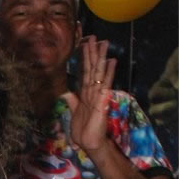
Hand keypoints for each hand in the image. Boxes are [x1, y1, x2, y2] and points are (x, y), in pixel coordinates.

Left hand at [64, 36, 115, 154]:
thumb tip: (66, 93)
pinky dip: (109, 72)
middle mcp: (92, 91)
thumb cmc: (83, 130)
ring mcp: (98, 94)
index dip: (84, 58)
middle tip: (93, 36)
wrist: (90, 142)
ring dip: (101, 57)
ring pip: (99, 72)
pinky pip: (106, 84)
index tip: (84, 44)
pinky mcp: (102, 100)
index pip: (85, 72)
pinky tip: (112, 61)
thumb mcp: (75, 113)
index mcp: (85, 93)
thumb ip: (72, 101)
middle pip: (92, 68)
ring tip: (104, 42)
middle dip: (92, 53)